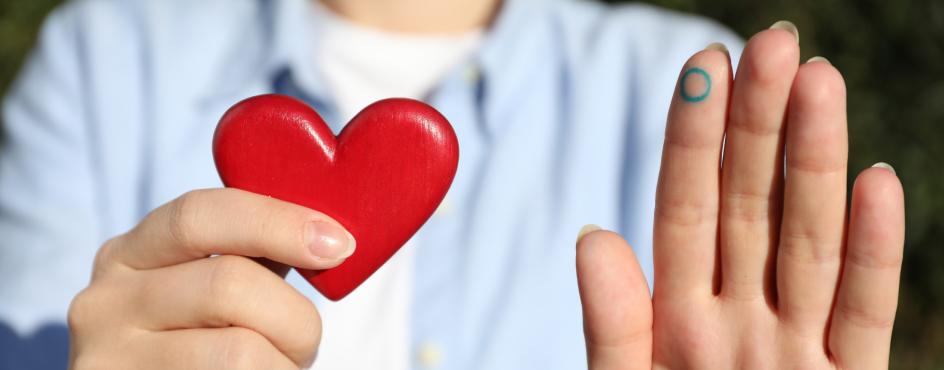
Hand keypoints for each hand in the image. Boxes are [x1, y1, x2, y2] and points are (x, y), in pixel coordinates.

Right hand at [67, 188, 355, 368]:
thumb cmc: (196, 346)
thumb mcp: (205, 289)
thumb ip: (250, 255)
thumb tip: (327, 236)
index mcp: (129, 255)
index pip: (201, 214)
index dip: (277, 222)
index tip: (337, 244)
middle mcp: (104, 302)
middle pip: (228, 285)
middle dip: (294, 317)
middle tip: (306, 343)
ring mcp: (110, 359)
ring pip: (239, 352)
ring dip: (284, 364)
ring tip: (280, 369)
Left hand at [577, 22, 904, 368]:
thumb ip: (612, 325)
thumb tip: (592, 237)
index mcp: (676, 318)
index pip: (686, 209)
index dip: (693, 137)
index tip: (702, 64)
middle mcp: (739, 320)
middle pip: (751, 207)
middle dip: (759, 125)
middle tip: (771, 43)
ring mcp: (794, 350)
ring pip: (810, 243)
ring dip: (815, 163)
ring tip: (818, 81)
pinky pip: (864, 313)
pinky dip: (873, 252)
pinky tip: (877, 181)